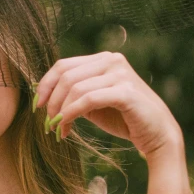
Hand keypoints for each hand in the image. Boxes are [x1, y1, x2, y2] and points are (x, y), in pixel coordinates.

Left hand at [36, 52, 182, 156]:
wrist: (157, 134)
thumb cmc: (123, 118)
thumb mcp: (93, 102)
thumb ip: (74, 93)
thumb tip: (43, 94)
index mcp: (103, 59)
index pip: (63, 65)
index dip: (45, 85)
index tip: (37, 106)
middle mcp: (112, 60)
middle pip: (66, 76)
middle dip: (51, 101)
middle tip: (47, 122)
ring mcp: (120, 74)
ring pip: (75, 88)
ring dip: (60, 111)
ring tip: (57, 129)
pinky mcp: (125, 92)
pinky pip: (88, 100)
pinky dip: (70, 114)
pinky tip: (65, 127)